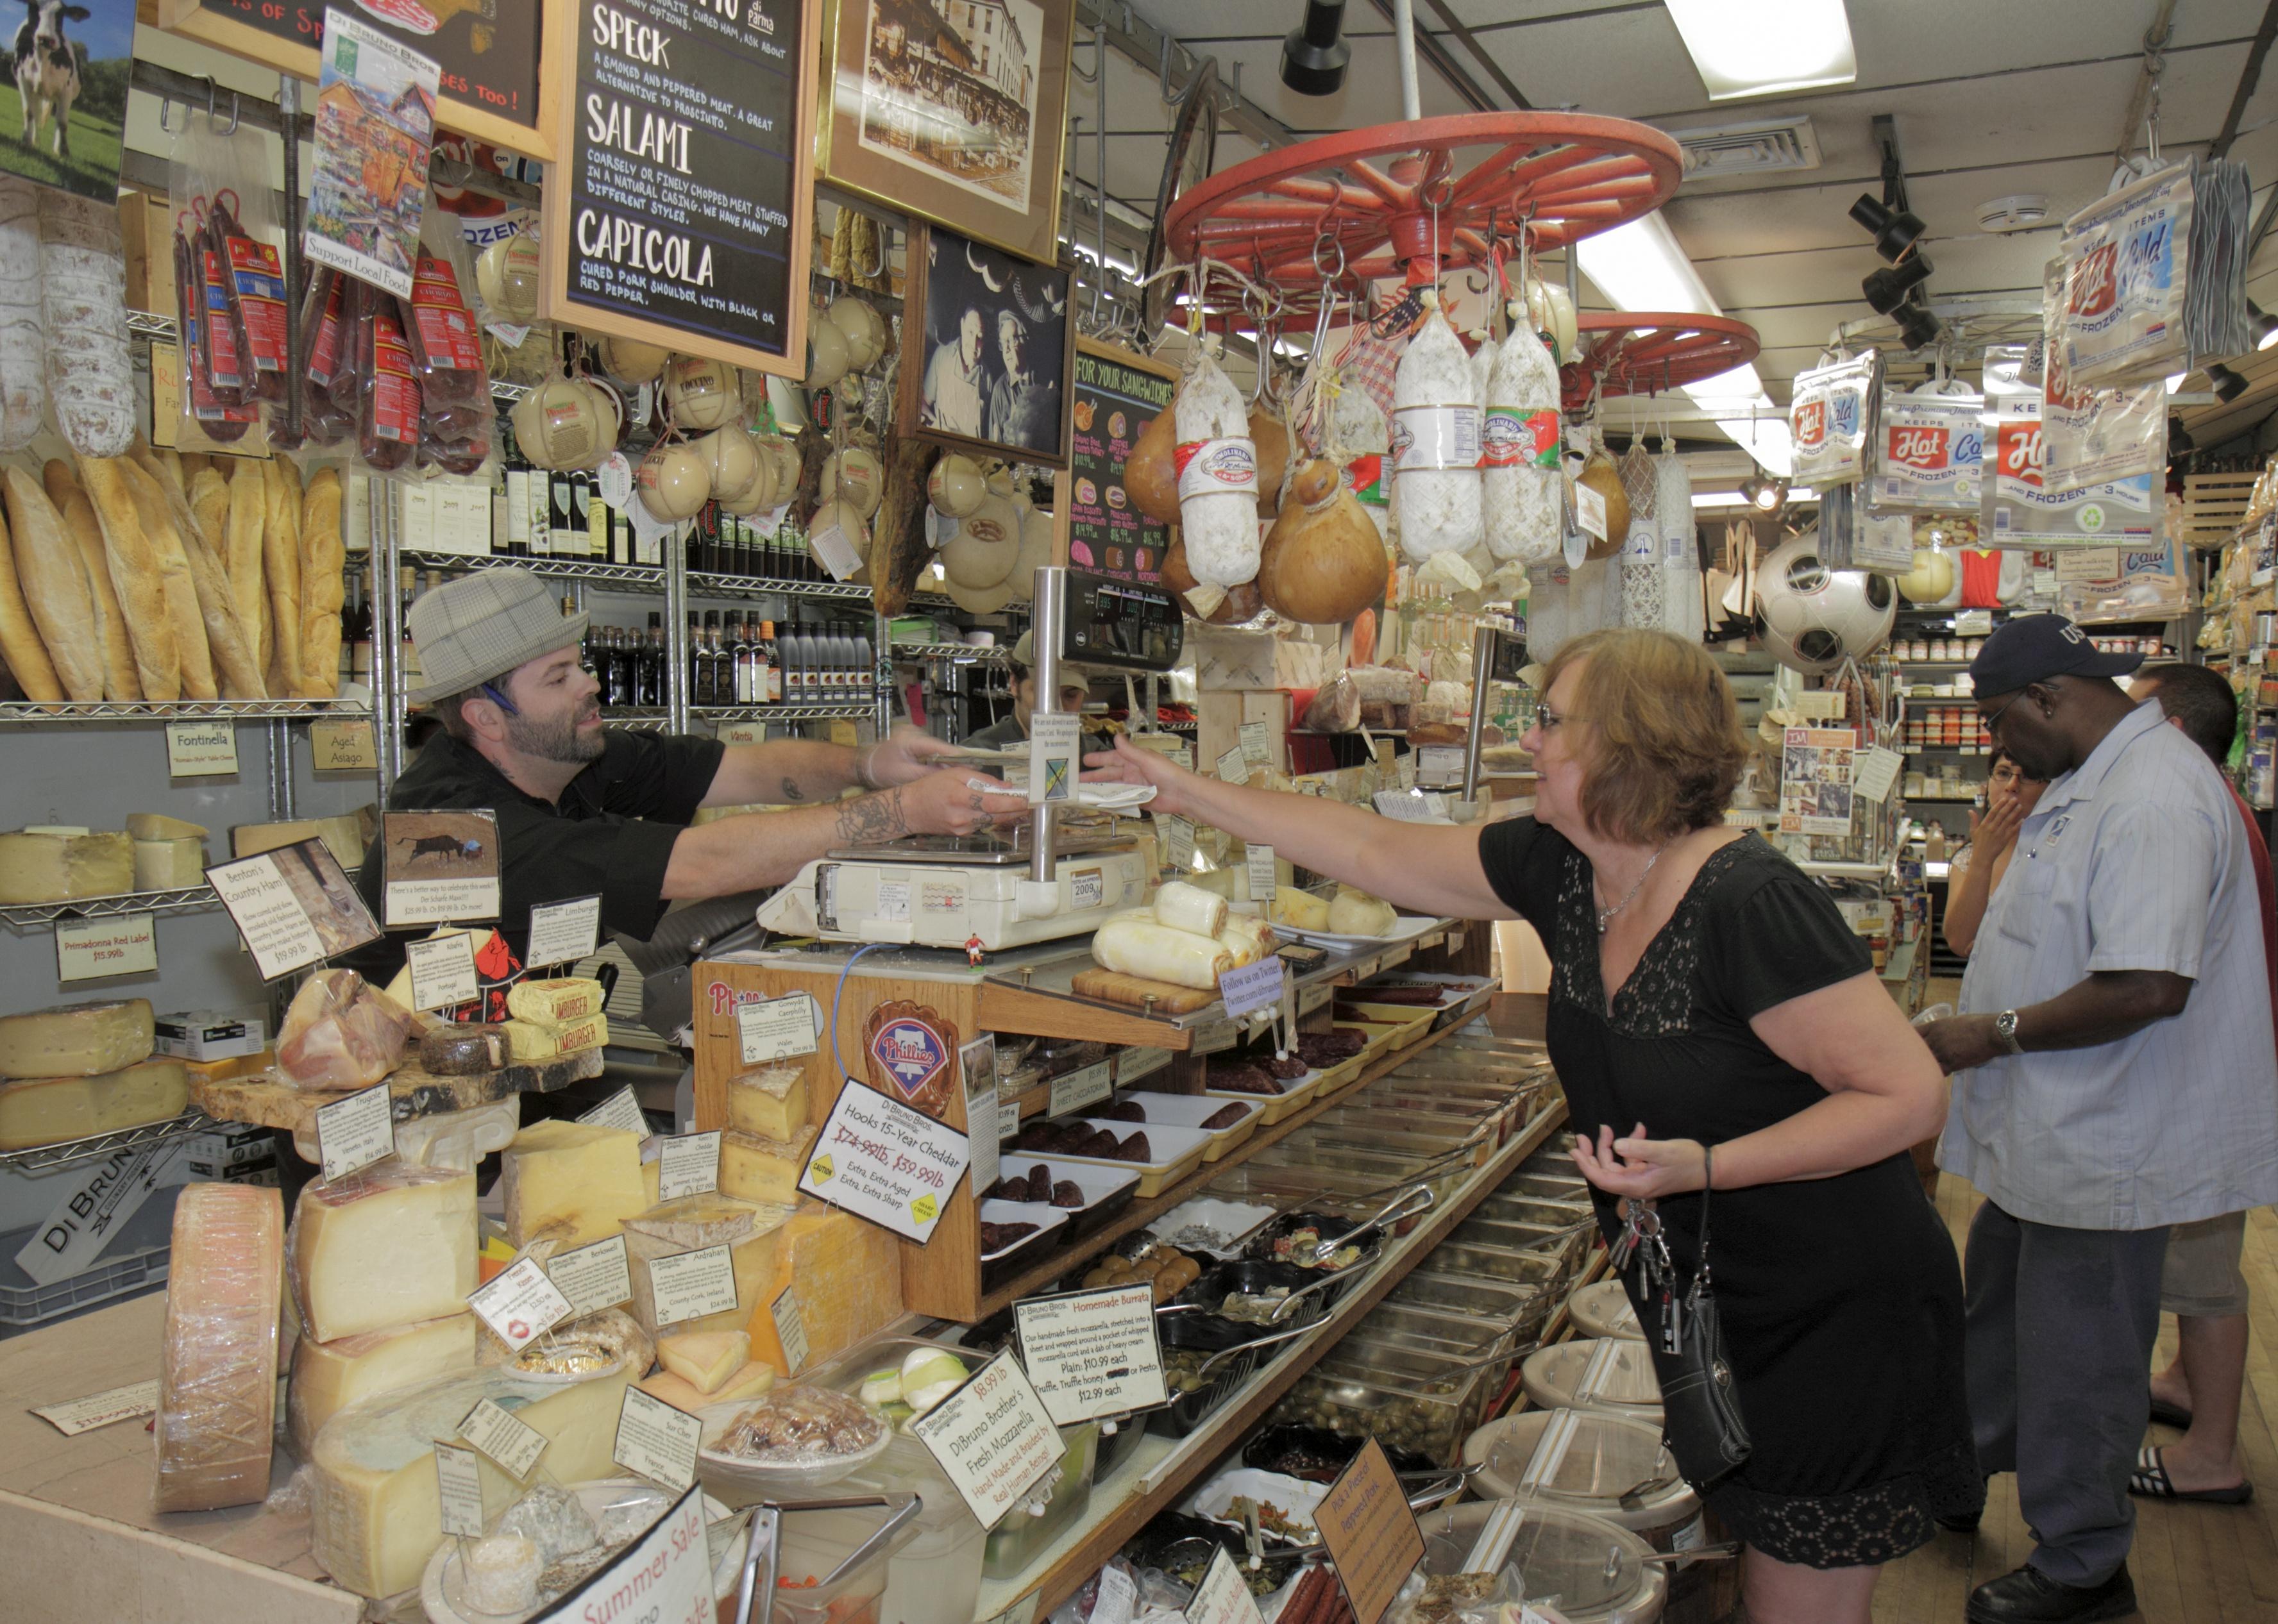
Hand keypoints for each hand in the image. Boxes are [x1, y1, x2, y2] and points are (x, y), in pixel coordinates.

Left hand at [859, 725, 964, 787]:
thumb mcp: (905, 776)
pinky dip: (938, 760)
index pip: (940, 747)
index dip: (958, 756)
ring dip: (946, 761)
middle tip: (970, 773)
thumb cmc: (879, 771)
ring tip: (959, 774)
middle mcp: (913, 732)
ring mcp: (913, 734)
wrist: (863, 766)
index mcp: (910, 739)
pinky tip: (944, 770)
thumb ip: (929, 774)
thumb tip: (951, 776)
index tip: (973, 764)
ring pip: (937, 749)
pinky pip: (931, 750)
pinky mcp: (913, 739)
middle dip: (954, 761)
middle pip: (941, 747)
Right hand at [886, 769, 1029, 837]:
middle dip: (1015, 810)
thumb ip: (981, 779)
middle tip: (1029, 803)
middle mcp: (961, 816)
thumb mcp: (954, 773)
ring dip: (1004, 814)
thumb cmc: (929, 788)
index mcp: (959, 796)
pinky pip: (981, 825)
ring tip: (1015, 805)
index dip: (1012, 803)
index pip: (992, 802)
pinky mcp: (961, 834)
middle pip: (996, 815)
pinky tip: (990, 810)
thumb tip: (1004, 786)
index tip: (1027, 800)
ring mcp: (962, 828)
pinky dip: (988, 817)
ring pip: (990, 821)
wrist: (909, 810)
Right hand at [1082, 734, 1205, 816]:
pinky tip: (1100, 806)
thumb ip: (1130, 751)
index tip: (1085, 760)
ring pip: (1113, 788)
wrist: (1181, 793)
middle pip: (1110, 775)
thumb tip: (1117, 736)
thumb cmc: (1166, 773)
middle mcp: (1133, 773)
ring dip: (1100, 790)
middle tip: (1078, 780)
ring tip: (1085, 794)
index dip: (1099, 759)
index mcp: (1134, 761)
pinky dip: (1111, 803)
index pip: (1112, 759)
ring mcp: (1135, 787)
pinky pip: (1122, 801)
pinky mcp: (1138, 801)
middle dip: (1094, 777)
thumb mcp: (1146, 759)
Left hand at [1570, 1121, 1708, 1199]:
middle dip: (1593, 1153)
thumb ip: (1639, 1148)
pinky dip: (1631, 1144)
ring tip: (1607, 1128)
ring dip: (1611, 1145)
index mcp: (1636, 1185)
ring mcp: (1641, 1178)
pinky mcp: (1647, 1171)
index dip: (1586, 1166)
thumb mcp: (1664, 1151)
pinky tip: (1638, 1130)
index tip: (1574, 1151)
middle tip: (1583, 1136)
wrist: (1710, 1168)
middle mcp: (1635, 1184)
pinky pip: (1631, 1158)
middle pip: (1605, 1171)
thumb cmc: (1688, 1161)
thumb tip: (1617, 1145)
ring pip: (1616, 1163)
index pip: (1602, 1178)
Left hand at [1917, 1013, 2000, 1073]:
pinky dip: (1936, 1073)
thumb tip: (1938, 1035)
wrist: (1991, 1033)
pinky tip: (1937, 1074)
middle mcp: (1934, 1039)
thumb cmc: (1976, 1023)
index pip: (1913, 1034)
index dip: (1910, 1039)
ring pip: (1925, 1062)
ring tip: (1923, 1069)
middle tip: (1914, 1059)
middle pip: (1915, 1049)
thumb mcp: (1953, 1021)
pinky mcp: (1951, 1064)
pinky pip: (1938, 1071)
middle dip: (1914, 1054)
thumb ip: (1942, 1029)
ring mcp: (1942, 1052)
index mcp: (1934, 1027)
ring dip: (1924, 1065)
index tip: (1910, 1043)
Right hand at [1971, 791, 2023, 859]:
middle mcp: (1992, 828)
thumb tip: (1970, 810)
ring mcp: (1999, 834)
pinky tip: (2023, 819)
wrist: (1982, 857)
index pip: (1992, 812)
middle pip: (2002, 814)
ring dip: (2015, 813)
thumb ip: (1973, 820)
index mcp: (1984, 825)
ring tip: (2020, 806)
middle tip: (2015, 799)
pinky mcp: (2005, 839)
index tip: (2004, 798)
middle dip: (2009, 806)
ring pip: (2008, 821)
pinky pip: (2013, 831)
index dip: (1999, 804)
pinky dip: (2018, 825)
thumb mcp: (1973, 831)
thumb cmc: (1978, 844)